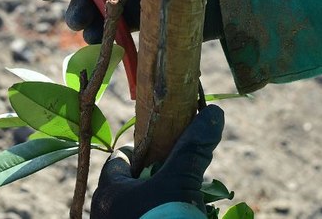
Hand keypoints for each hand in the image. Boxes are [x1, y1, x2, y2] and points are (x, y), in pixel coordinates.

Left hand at [90, 105, 224, 218]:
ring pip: (144, 206)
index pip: (121, 158)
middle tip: (190, 178)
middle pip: (136, 184)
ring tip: (195, 203)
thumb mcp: (180, 183)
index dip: (146, 148)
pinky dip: (170, 216)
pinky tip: (192, 218)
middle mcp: (109, 212)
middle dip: (164, 178)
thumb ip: (192, 150)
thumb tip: (213, 113)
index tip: (168, 144)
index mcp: (109, 192)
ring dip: (171, 200)